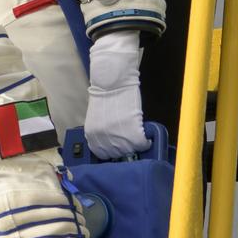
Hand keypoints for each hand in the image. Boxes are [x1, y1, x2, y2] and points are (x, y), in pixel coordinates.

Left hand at [84, 30, 148, 159]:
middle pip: (117, 154)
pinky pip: (141, 143)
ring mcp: (117, 136)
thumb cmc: (105, 95)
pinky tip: (146, 137)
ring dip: (136, 146)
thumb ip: (102, 132)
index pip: (102, 154)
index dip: (112, 151)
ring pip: (130, 150)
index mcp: (91, 135)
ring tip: (139, 138)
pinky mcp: (132, 131)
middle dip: (125, 148)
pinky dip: (146, 142)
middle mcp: (102, 138)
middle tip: (132, 142)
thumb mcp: (98, 118)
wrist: (112, 82)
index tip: (120, 148)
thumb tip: (113, 142)